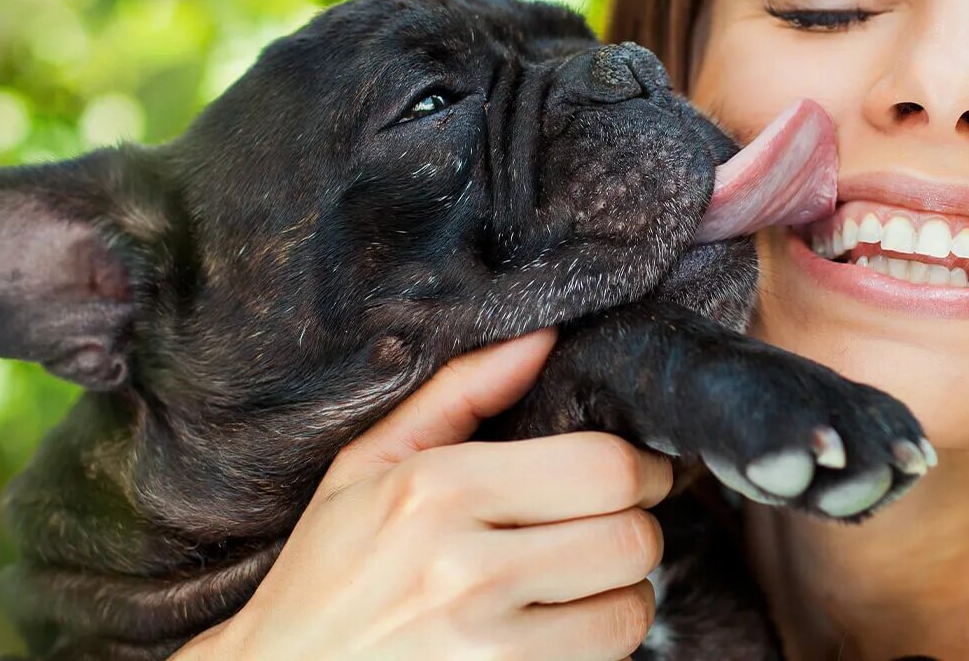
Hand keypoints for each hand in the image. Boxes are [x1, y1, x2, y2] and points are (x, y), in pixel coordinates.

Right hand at [176, 329, 673, 659]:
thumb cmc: (325, 574)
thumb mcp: (366, 469)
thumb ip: (459, 394)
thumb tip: (544, 338)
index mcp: (437, 491)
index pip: (604, 467)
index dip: (643, 468)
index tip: (636, 475)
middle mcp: (464, 571)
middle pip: (631, 539)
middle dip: (634, 529)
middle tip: (607, 528)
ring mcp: (486, 648)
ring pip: (630, 610)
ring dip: (620, 595)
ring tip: (577, 585)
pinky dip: (596, 646)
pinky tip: (554, 630)